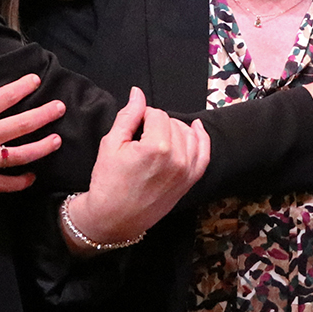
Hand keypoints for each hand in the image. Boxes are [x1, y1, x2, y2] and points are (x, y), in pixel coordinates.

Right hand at [0, 74, 66, 202]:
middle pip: (20, 125)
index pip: (2, 98)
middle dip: (44, 115)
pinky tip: (32, 177)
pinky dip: (20, 182)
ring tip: (57, 140)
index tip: (34, 80)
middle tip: (60, 108)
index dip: (21, 87)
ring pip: (20, 156)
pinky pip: (4, 184)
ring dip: (41, 147)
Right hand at [64, 87, 209, 250]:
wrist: (114, 218)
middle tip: (140, 137)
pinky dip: (201, 139)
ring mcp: (186, 171)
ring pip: (188, 134)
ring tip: (158, 135)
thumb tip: (137, 93)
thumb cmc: (108, 182)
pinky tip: (196, 128)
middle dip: (157, 124)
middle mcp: (177, 159)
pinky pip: (204, 154)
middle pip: (172, 123)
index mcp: (156, 148)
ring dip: (175, 129)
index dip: (142, 116)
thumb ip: (128, 116)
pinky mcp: (190, 181)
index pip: (156, 114)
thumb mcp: (111, 144)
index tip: (132, 127)